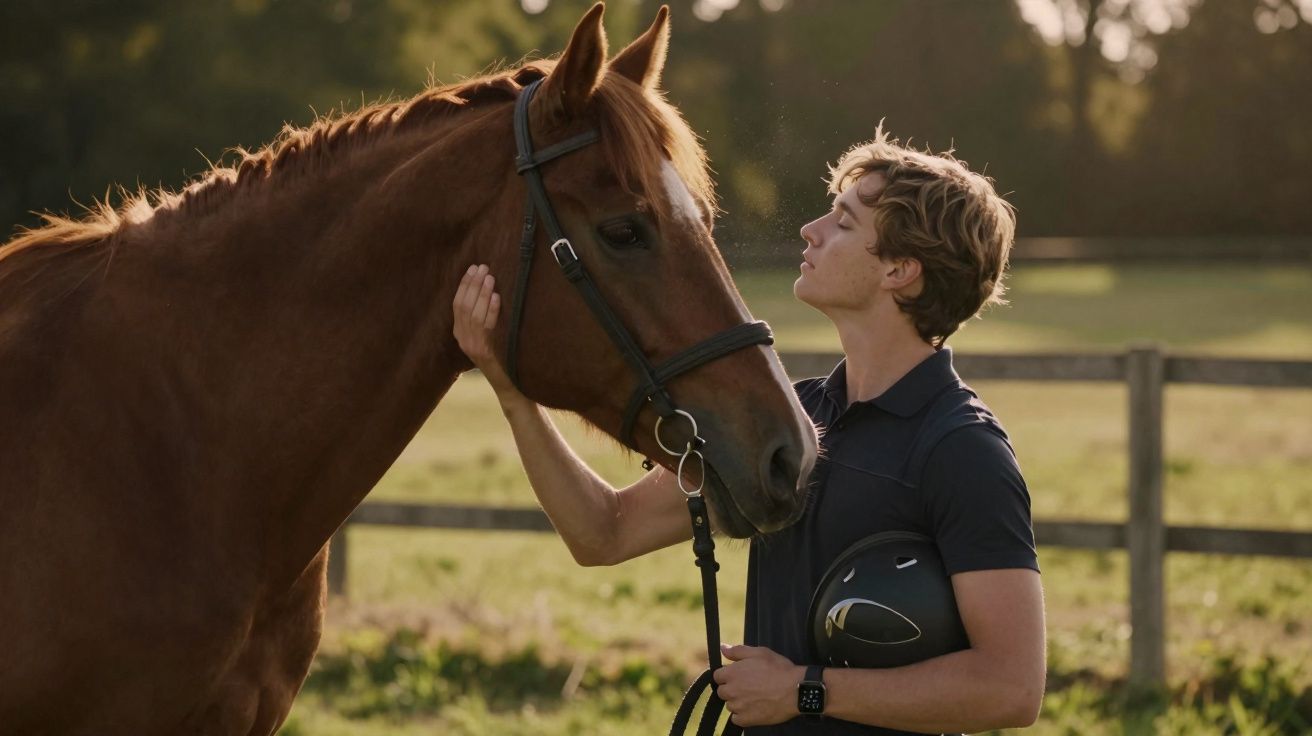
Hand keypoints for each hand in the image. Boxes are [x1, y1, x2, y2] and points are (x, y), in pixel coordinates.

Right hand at [452, 264, 516, 398]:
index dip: (464, 285)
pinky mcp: (484, 352)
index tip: (472, 268)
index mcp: (460, 333)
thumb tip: (490, 288)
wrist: (509, 386)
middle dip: (472, 284)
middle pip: (463, 306)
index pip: (457, 304)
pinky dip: (490, 310)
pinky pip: (485, 327)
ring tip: (490, 277)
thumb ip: (485, 317)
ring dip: (481, 293)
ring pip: (473, 314)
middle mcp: (463, 339)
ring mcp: (472, 346)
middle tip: (482, 267)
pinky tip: (496, 297)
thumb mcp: (489, 335)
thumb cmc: (503, 357)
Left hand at [713, 644, 805, 726]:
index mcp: (732, 673)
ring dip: (738, 702)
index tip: (738, 676)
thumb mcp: (759, 653)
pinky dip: (743, 715)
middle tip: (748, 686)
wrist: (795, 690)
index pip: (717, 676)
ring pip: (730, 705)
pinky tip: (754, 708)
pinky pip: (737, 719)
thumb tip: (722, 648)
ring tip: (754, 697)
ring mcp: (738, 706)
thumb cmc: (778, 669)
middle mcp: (731, 691)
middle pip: (722, 691)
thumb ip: (738, 651)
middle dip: (732, 688)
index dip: (727, 675)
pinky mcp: (747, 719)